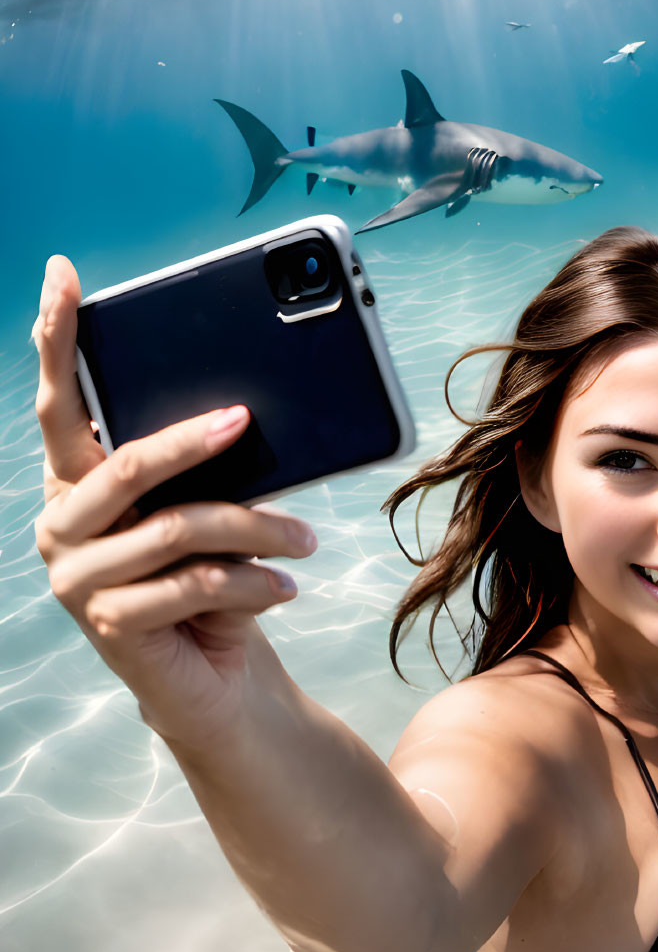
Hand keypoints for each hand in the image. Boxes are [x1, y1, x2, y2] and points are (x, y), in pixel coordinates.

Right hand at [32, 255, 316, 747]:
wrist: (218, 677)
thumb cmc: (218, 577)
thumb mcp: (218, 510)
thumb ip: (216, 465)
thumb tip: (254, 413)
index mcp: (78, 482)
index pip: (59, 401)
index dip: (58, 336)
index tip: (63, 274)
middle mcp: (63, 524)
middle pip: (128, 462)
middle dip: (194, 439)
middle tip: (247, 419)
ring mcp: (78, 577)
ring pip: (178, 527)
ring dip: (257, 528)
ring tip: (305, 537)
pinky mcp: (109, 625)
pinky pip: (195, 583)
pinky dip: (253, 583)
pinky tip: (285, 586)